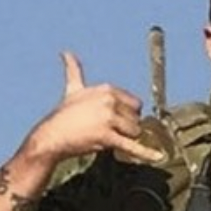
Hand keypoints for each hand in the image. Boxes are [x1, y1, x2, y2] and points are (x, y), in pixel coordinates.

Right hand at [26, 51, 161, 167]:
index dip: (127, 115)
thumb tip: (66, 52)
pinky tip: (159, 157)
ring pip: (135, 132)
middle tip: (107, 131)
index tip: (113, 120)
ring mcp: (108, 118)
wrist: (51, 136)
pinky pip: (132, 146)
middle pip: (136, 119)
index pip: (135, 104)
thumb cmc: (63, 115)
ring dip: (125, 139)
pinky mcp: (107, 136)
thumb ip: (73, 70)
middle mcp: (109, 101)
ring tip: (106, 138)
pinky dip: (146, 153)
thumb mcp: (72, 90)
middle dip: (126, 128)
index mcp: (107, 89)